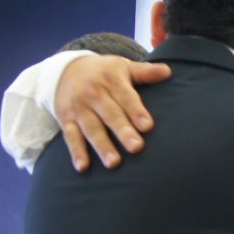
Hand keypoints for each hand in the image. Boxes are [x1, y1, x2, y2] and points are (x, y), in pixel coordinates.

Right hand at [53, 55, 170, 170]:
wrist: (65, 70)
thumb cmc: (103, 72)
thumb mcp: (122, 66)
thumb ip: (144, 72)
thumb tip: (168, 71)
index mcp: (111, 80)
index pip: (126, 97)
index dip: (136, 111)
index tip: (147, 126)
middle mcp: (93, 94)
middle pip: (110, 115)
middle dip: (122, 131)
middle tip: (136, 148)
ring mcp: (79, 108)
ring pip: (91, 128)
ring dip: (102, 146)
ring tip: (114, 163)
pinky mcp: (66, 120)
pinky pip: (70, 137)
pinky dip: (76, 152)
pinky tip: (83, 167)